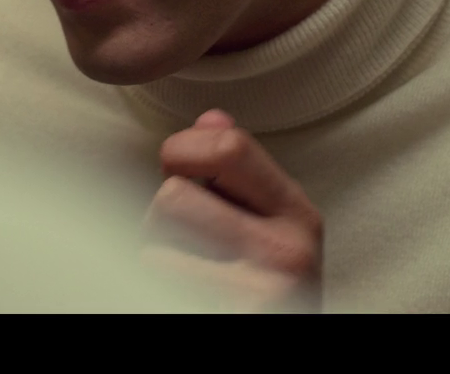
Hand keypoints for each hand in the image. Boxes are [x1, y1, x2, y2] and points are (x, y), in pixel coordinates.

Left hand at [141, 109, 323, 311]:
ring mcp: (259, 293)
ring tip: (186, 279)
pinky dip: (153, 292)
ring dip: (154, 259)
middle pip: (173, 195)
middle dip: (161, 220)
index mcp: (298, 214)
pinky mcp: (233, 316)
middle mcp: (287, 251)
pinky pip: (151, 283)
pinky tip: (188, 300)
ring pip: (152, 244)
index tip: (183, 175)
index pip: (224, 143)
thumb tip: (211, 120)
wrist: (280, 330)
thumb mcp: (271, 231)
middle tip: (186, 248)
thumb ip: (240, 175)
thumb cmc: (265, 295)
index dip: (182, 153)